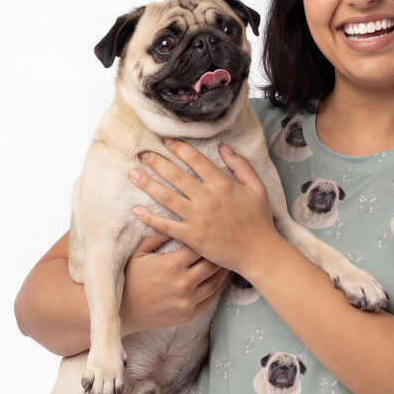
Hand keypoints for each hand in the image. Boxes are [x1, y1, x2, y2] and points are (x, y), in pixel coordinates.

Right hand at [120, 231, 227, 332]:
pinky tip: (216, 281)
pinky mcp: (189, 314)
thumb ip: (157, 236)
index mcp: (172, 264)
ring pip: (215, 282)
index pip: (199, 247)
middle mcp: (184, 283)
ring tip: (224, 263)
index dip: (205, 240)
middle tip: (222, 247)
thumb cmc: (129, 280)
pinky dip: (215, 289)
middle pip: (211, 264)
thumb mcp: (138, 253)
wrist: (123, 312)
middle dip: (217, 254)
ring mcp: (188, 300)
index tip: (209, 235)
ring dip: (220, 272)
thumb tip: (173, 221)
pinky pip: (209, 299)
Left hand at [130, 139, 279, 273]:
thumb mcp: (257, 188)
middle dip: (156, 162)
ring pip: (167, 197)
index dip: (179, 147)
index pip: (195, 159)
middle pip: (175, 175)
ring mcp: (197, 218)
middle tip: (141, 154)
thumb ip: (241, 165)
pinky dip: (150, 218)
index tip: (166, 141)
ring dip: (148, 184)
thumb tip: (223, 147)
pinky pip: (166, 226)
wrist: (258, 252)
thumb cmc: (259, 220)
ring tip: (133, 174)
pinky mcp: (192, 237)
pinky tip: (137, 210)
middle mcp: (207, 199)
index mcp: (222, 185)